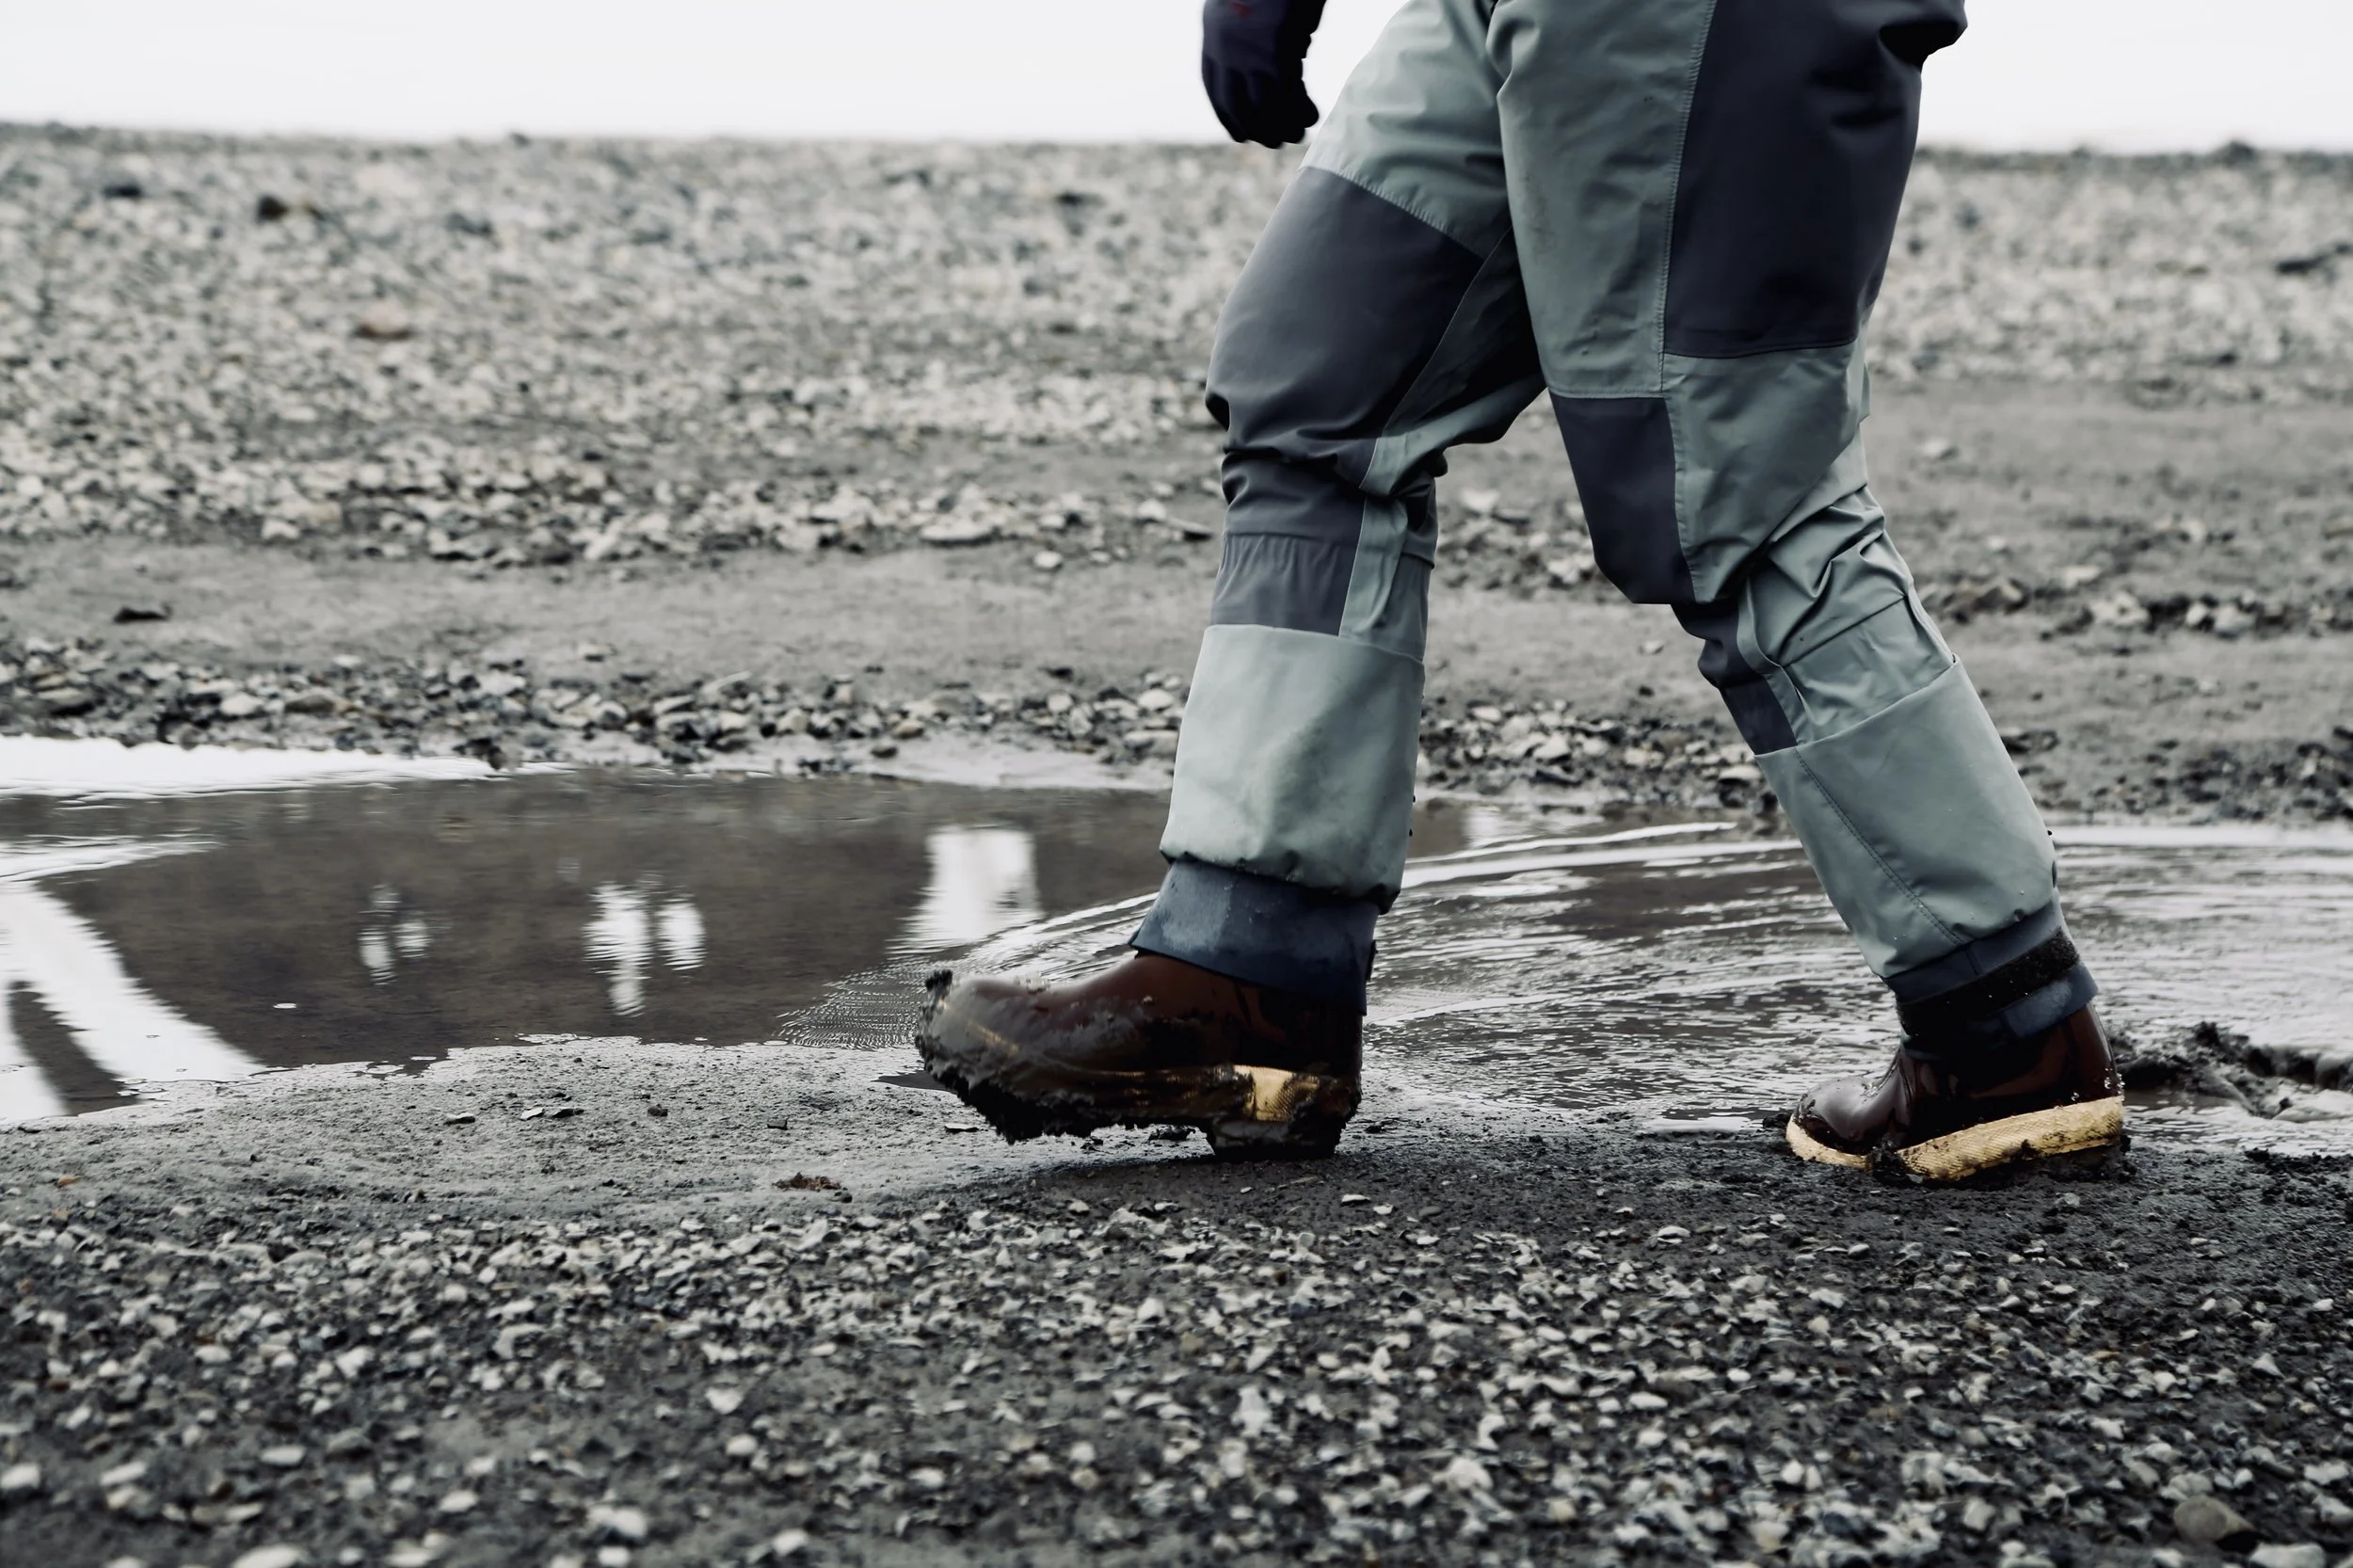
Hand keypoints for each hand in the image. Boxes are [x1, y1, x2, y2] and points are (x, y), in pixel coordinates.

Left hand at [1201, 0, 1326, 148]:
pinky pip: (1289, 96)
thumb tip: (1288, 65)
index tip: (1241, 135)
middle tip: (1277, 141)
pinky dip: (1300, 111)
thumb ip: (1259, 37)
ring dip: (1282, 127)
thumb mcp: (1255, 8)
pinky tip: (1313, 115)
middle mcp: (1226, 49)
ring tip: (1299, 133)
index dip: (1228, 117)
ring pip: (1265, 107)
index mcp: (1213, 35)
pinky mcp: (1277, 52)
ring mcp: (1250, 53)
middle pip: (1238, 106)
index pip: (1215, 90)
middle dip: (1258, 130)